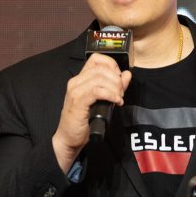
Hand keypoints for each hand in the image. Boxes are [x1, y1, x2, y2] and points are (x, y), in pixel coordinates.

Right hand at [52, 53, 131, 171]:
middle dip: (117, 79)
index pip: (97, 59)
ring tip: (118, 98)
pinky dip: (110, 95)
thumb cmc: (84, 121)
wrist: (69, 138)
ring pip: (100, 78)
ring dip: (115, 88)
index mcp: (81, 79)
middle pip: (102, 68)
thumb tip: (126, 74)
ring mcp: (75, 91)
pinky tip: (115, 101)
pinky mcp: (78, 102)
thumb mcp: (103, 101)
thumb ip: (115, 87)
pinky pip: (97, 91)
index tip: (119, 78)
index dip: (112, 65)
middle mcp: (76, 82)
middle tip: (121, 93)